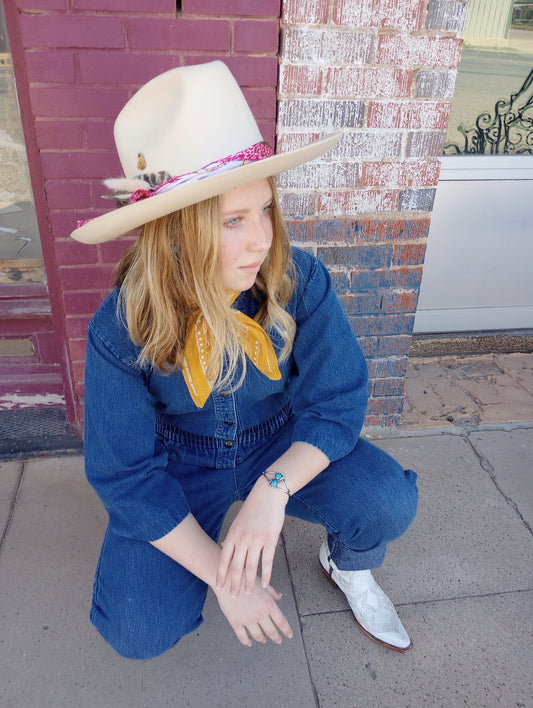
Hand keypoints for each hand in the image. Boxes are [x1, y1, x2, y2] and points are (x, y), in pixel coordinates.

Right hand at [214, 577, 292, 646]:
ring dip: (263, 639)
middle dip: (276, 637)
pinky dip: (247, 642)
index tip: (289, 635)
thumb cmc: (246, 579)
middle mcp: (260, 614)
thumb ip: (272, 593)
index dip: (287, 630)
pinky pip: (243, 637)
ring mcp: (247, 619)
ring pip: (258, 636)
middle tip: (278, 640)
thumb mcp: (262, 584)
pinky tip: (249, 642)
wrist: (228, 580)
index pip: (281, 622)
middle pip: (271, 631)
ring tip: (264, 640)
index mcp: (268, 604)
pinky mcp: (236, 622)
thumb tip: (280, 596)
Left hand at [216, 476, 287, 594]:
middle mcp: (242, 539)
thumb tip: (223, 546)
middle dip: (234, 583)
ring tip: (248, 593)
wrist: (268, 495)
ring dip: (249, 582)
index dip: (221, 573)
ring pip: (251, 567)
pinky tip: (266, 585)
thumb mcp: (238, 522)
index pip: (224, 559)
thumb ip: (232, 536)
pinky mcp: (270, 540)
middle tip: (233, 596)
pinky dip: (266, 575)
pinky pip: (267, 562)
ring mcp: (256, 540)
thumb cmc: (253, 508)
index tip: (218, 585)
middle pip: (236, 566)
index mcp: (233, 535)